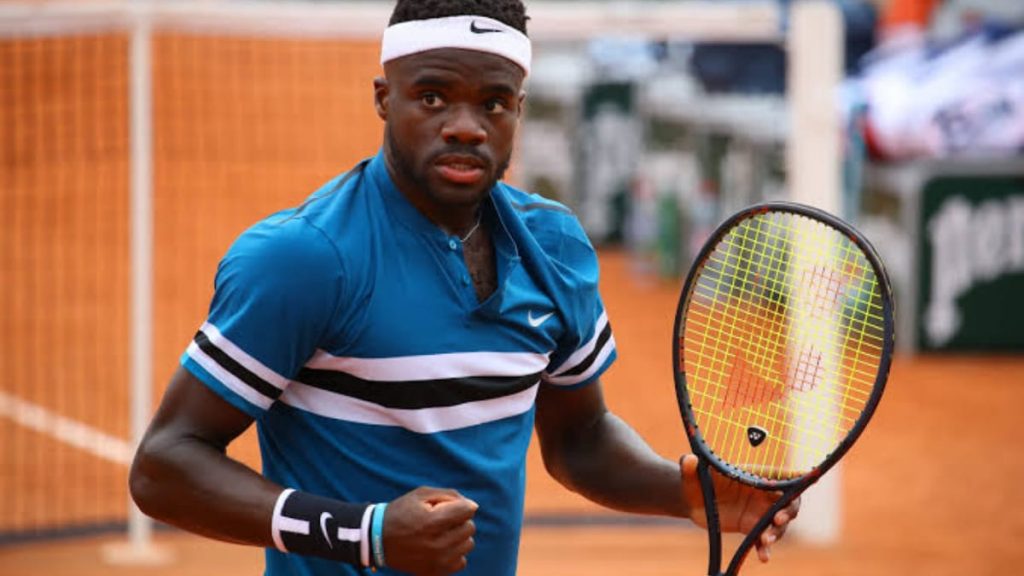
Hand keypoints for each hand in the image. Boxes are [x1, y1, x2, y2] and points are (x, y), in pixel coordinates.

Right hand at [381, 486, 478, 575]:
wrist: (377, 540)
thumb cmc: (401, 512)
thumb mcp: (421, 494)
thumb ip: (449, 496)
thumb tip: (472, 506)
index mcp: (432, 522)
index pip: (468, 511)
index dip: (462, 505)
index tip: (450, 506)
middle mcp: (437, 544)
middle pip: (470, 527)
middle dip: (459, 520)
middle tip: (442, 520)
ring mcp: (437, 561)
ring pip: (468, 545)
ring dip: (458, 537)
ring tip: (440, 534)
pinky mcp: (435, 573)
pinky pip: (461, 561)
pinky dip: (454, 553)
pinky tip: (440, 547)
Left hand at [680, 454, 799, 562]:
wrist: (693, 502)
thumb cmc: (696, 482)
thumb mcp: (692, 475)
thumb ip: (691, 468)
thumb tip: (688, 459)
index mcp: (754, 475)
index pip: (781, 476)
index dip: (793, 481)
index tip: (797, 489)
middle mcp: (762, 493)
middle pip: (788, 501)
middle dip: (788, 511)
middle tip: (777, 520)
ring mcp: (760, 512)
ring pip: (779, 524)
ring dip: (777, 532)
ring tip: (765, 540)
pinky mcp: (752, 528)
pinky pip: (765, 540)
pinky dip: (766, 548)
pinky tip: (763, 556)